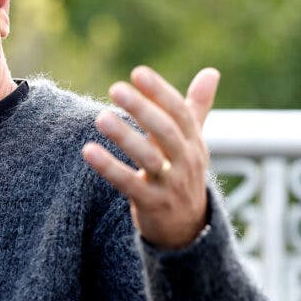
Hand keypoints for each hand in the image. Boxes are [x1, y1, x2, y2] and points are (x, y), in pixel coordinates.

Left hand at [81, 66, 219, 248]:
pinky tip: (88, 151)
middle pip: (166, 132)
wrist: (187, 229)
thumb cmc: (184, 175)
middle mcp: (186, 162)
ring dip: (125, 137)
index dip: (160, 92)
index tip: (138, 72)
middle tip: (116, 88)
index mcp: (194, 143)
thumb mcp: (193, 142)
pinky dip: (109, 168)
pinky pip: (129, 184)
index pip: (180, 113)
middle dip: (143, 110)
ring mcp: (170, 184)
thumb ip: (197, 108)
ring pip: (149, 158)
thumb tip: (212, 71)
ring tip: (100, 117)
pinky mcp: (151, 204)